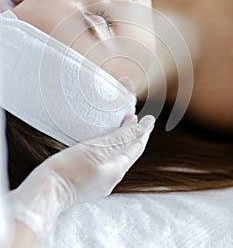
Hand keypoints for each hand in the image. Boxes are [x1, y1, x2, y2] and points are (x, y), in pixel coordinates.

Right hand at [8, 115, 154, 242]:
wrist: (46, 193)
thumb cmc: (68, 169)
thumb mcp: (96, 149)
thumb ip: (119, 139)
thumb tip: (140, 128)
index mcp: (117, 168)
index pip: (136, 147)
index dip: (143, 132)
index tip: (149, 119)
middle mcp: (112, 177)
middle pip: (129, 153)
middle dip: (134, 136)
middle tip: (135, 120)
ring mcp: (100, 182)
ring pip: (118, 158)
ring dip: (122, 142)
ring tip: (122, 128)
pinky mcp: (89, 182)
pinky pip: (107, 163)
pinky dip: (111, 150)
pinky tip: (103, 147)